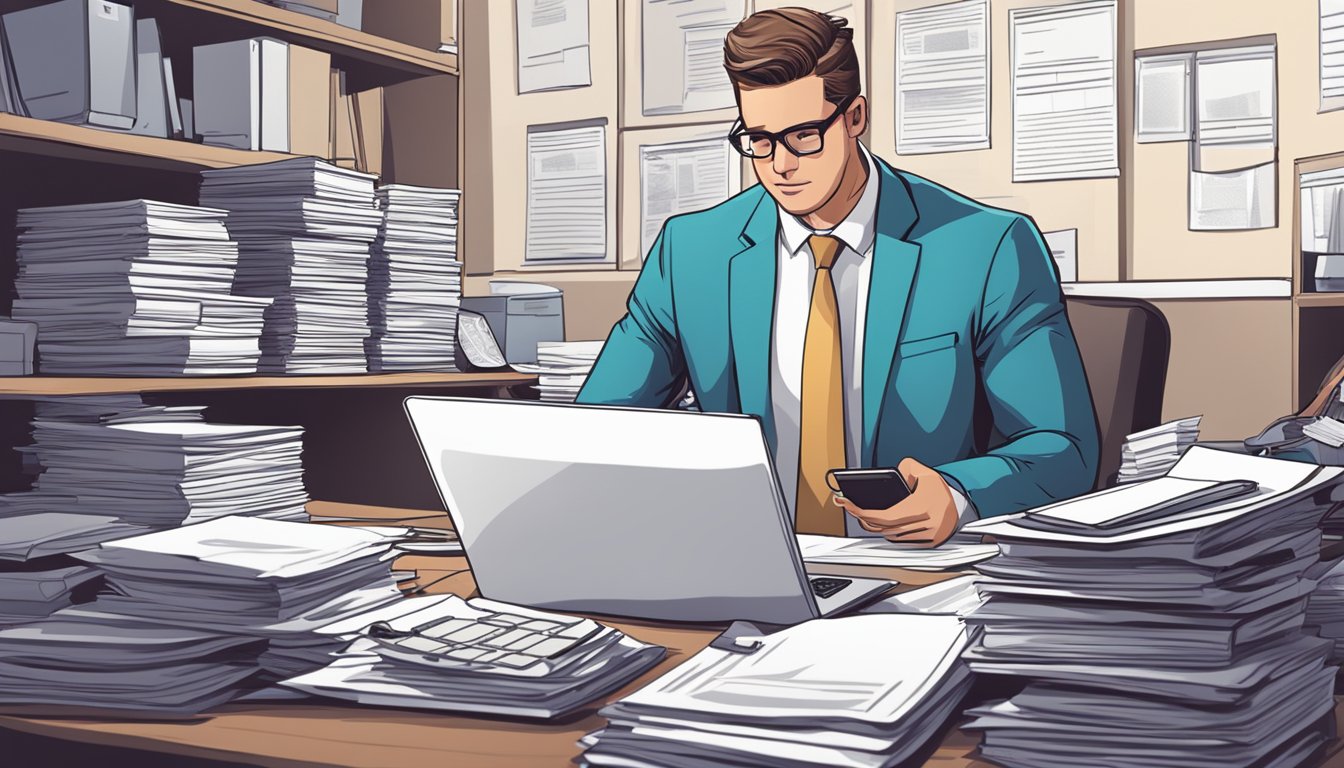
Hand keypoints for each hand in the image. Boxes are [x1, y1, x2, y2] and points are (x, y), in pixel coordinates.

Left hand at [832, 458, 959, 546]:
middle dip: (863, 518)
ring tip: (863, 514)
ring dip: (876, 527)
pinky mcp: (926, 544)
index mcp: (921, 508)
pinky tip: (879, 524)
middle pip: (883, 527)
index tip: (846, 503)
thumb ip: (906, 467)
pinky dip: (889, 533)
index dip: (861, 511)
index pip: (883, 515)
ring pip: (890, 536)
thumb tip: (892, 475)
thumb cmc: (940, 491)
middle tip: (850, 507)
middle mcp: (924, 524)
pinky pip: (900, 541)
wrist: (960, 508)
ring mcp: (926, 536)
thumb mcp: (925, 472)